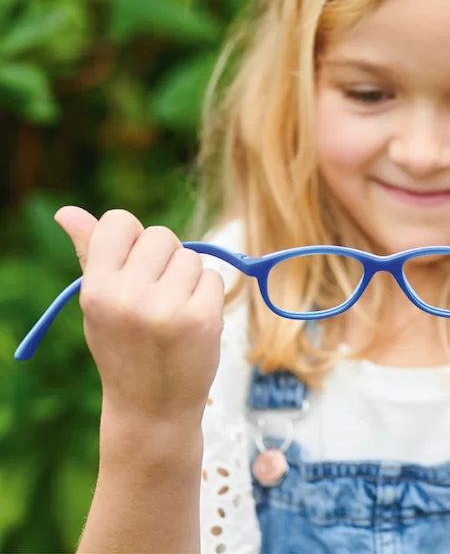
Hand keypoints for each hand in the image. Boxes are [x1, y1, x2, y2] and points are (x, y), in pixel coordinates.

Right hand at [55, 207, 224, 426]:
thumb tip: (66, 211)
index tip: (133, 266)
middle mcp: (128, 297)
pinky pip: (214, 278)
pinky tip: (192, 322)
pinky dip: (208, 295)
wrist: (152, 408)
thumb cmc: (123, 346)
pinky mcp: (202, 318)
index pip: (120, 221)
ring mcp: (167, 308)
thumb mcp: (98, 302)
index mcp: (96, 289)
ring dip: (188, 278)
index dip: (133, 239)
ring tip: (172, 313)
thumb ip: (90, 252)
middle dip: (165, 259)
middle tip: (155, 297)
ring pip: (191, 256)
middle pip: (162, 235)